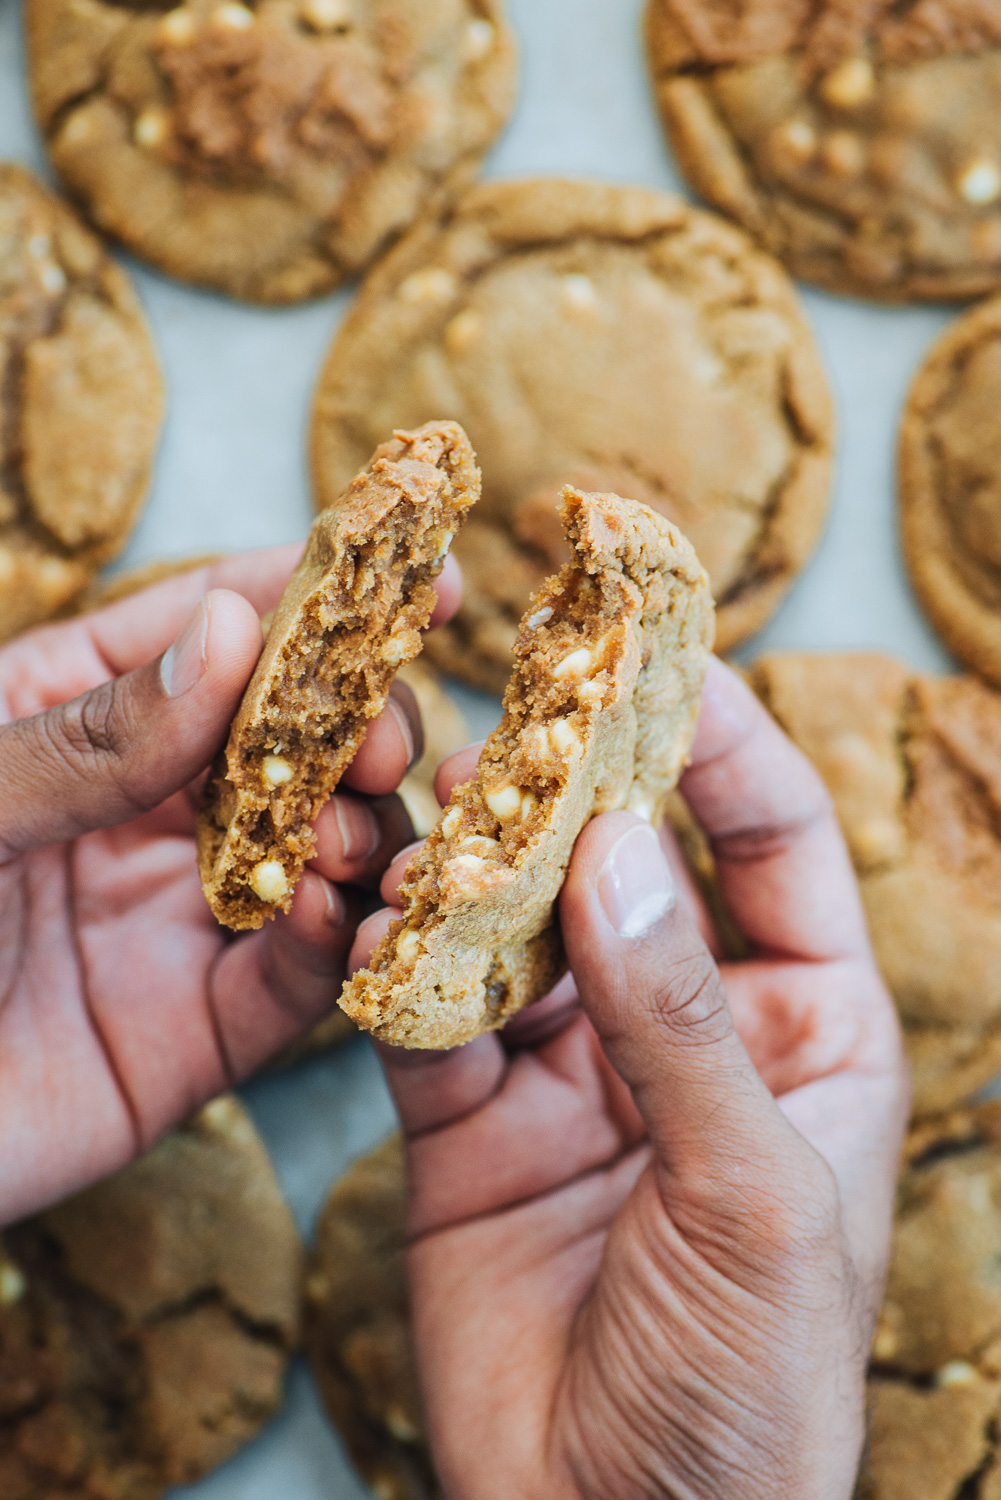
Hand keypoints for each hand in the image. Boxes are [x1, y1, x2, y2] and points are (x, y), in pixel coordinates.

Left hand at [0, 548, 459, 1222]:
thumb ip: (85, 736)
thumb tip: (234, 632)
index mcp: (73, 717)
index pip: (212, 630)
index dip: (319, 596)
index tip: (421, 572)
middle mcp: (143, 807)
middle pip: (294, 737)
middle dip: (359, 726)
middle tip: (379, 745)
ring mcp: (177, 917)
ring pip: (319, 854)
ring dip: (361, 836)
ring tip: (349, 840)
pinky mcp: (196, 1032)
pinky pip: (291, 982)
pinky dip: (328, 946)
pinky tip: (322, 917)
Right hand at [364, 657, 909, 1499]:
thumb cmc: (752, 1390)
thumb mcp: (752, 1195)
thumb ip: (680, 1021)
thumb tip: (618, 851)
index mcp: (805, 1026)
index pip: (770, 842)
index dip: (722, 738)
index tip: (656, 650)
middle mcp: (687, 1025)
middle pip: (627, 865)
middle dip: (571, 790)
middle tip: (507, 715)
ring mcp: (575, 1069)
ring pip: (513, 929)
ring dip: (466, 879)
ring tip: (423, 836)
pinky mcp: (475, 1123)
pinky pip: (427, 1019)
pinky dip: (395, 974)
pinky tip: (373, 935)